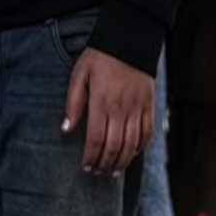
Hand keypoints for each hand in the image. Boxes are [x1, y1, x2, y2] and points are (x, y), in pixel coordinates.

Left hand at [62, 48, 154, 175]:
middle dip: (105, 163)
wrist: (130, 42)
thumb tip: (66, 129)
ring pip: (132, 144)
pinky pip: (147, 133)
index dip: (91, 156)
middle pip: (115, 145)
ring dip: (123, 161)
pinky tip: (132, 155)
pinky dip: (140, 147)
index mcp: (102, 102)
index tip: (86, 166)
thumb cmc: (100, 58)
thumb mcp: (79, 75)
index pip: (97, 138)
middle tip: (98, 172)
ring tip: (114, 171)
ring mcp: (138, 109)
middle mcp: (122, 108)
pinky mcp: (149, 107)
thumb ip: (73, 103)